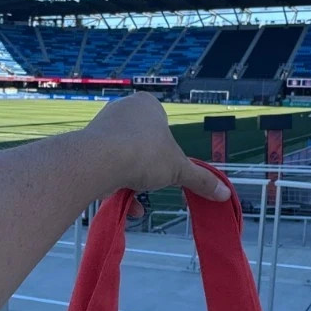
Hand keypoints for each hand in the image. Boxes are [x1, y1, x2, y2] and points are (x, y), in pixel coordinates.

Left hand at [79, 94, 230, 202]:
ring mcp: (102, 126)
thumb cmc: (144, 155)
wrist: (99, 162)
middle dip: (148, 166)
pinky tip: (125, 206)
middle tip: (152, 181)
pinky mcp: (87, 146)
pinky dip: (116, 186)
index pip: (162, 123)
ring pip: (123, 156)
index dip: (166, 146)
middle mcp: (122, 110)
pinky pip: (106, 166)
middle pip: (141, 141)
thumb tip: (224, 193)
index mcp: (146, 105)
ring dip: (132, 180)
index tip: (166, 163)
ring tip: (137, 202)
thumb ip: (201, 180)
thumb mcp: (179, 170)